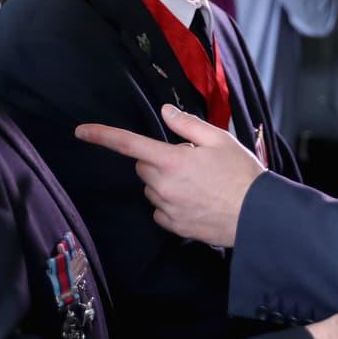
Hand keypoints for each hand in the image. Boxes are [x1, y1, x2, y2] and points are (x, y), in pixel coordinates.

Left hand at [75, 104, 259, 246]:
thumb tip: (165, 112)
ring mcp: (167, 209)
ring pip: (152, 189)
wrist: (257, 215)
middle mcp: (163, 186)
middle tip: (190, 161)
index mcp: (172, 160)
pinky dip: (171, 204)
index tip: (81, 131)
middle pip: (143, 166)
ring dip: (165, 182)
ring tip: (199, 183)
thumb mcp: (219, 139)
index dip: (102, 135)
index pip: (129, 144)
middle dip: (158, 160)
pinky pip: (160, 211)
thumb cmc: (241, 174)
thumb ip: (187, 124)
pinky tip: (195, 201)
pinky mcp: (174, 226)